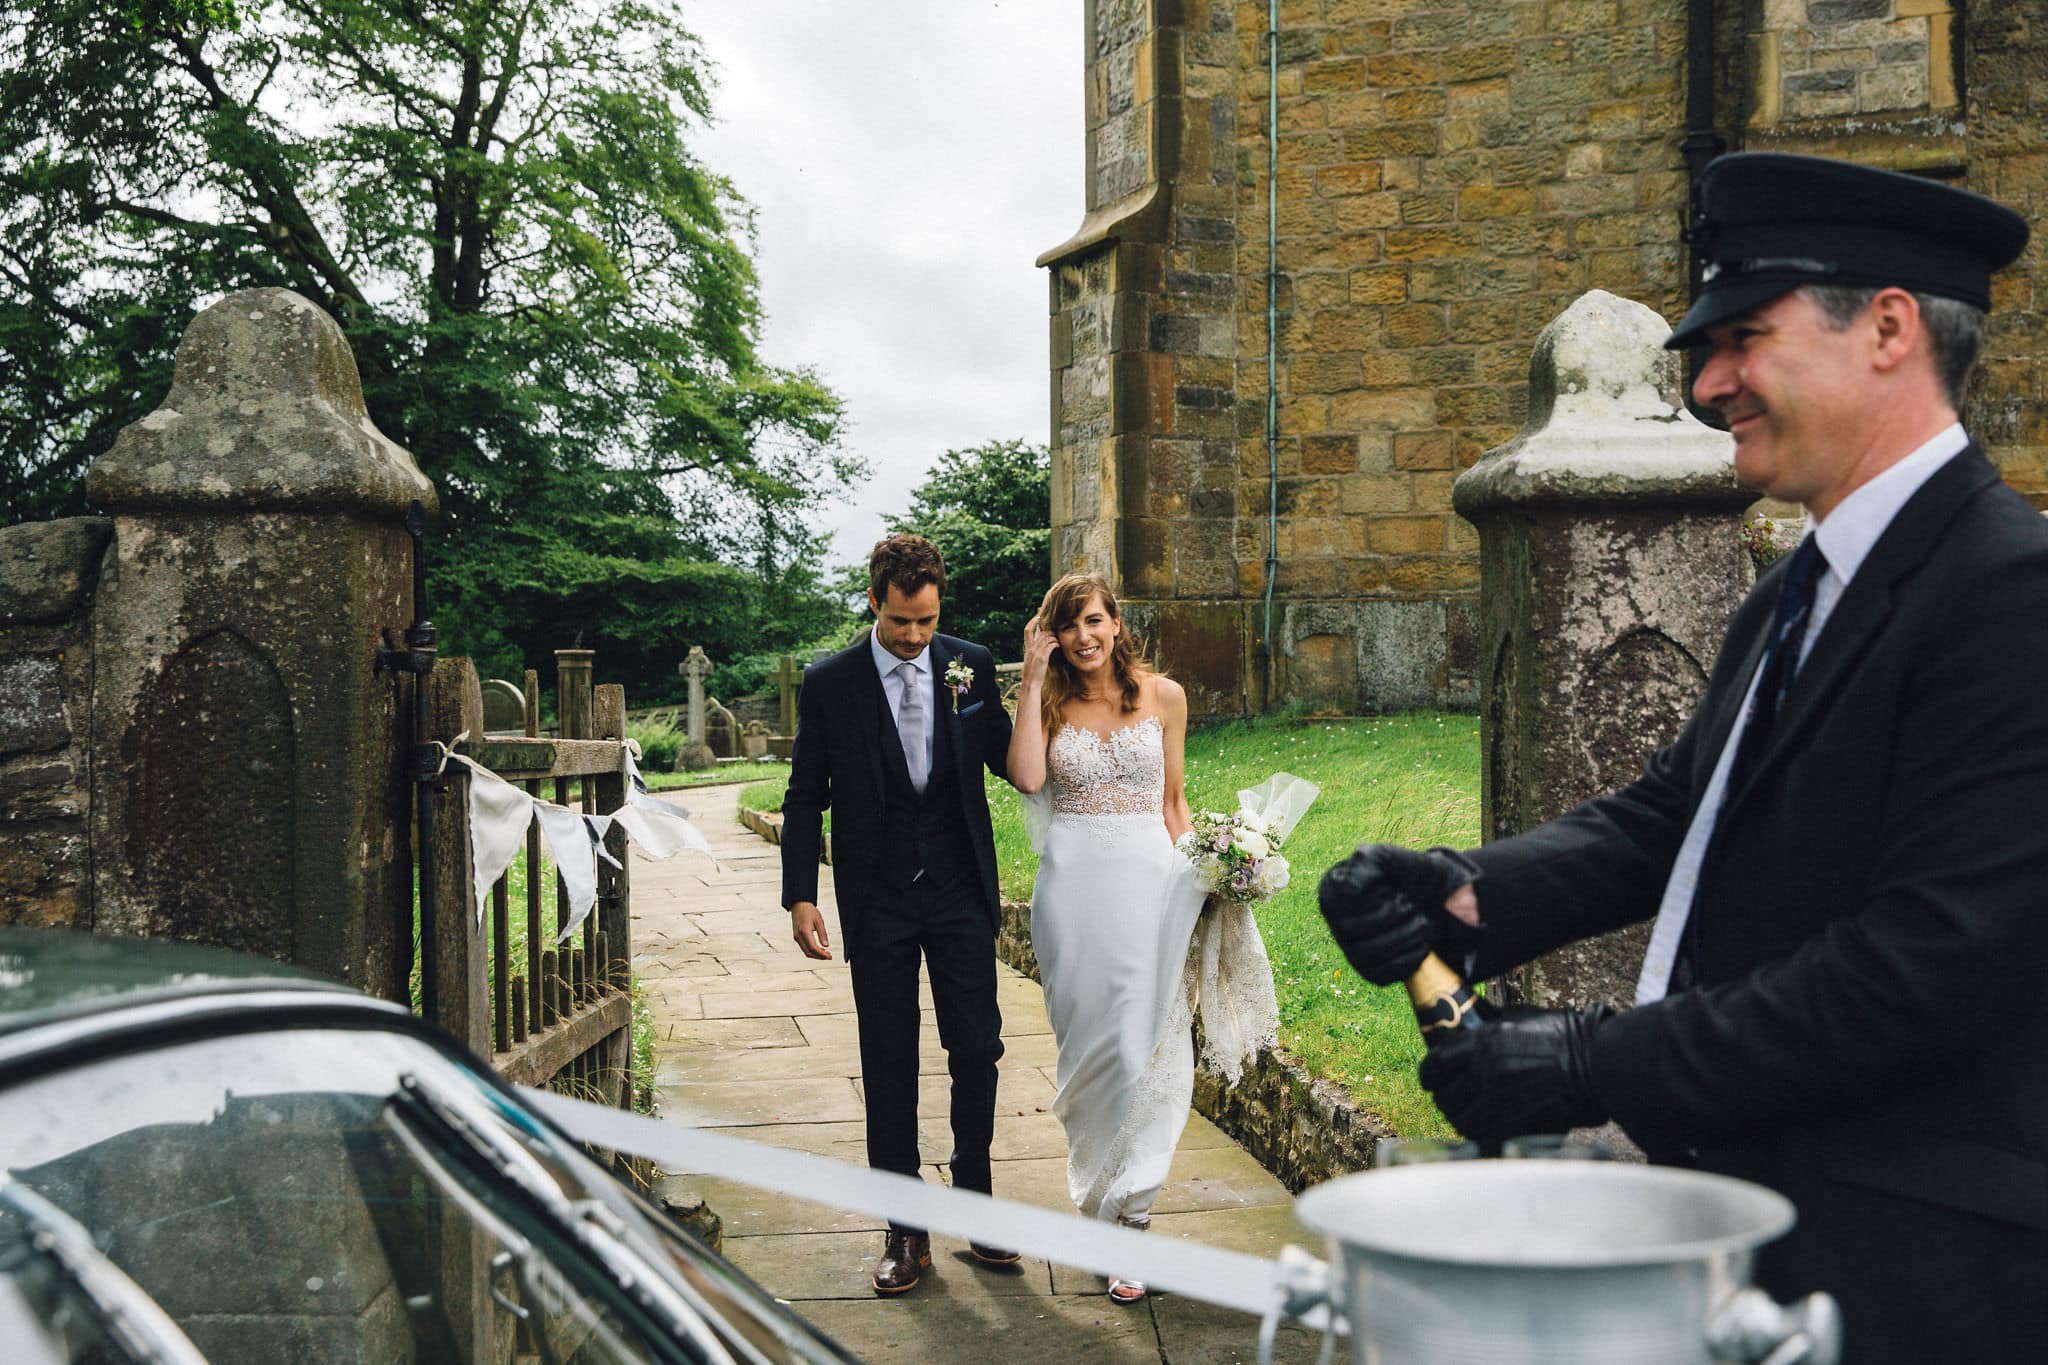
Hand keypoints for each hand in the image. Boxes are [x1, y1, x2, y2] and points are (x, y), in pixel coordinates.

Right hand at [790, 902, 831, 959]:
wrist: (798, 905)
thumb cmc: (808, 910)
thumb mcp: (819, 921)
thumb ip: (823, 934)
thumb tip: (826, 945)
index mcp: (804, 931)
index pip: (813, 948)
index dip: (821, 954)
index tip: (829, 956)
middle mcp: (798, 936)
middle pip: (808, 952)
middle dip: (819, 957)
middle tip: (829, 956)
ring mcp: (796, 937)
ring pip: (806, 951)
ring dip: (815, 955)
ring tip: (825, 954)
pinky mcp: (796, 937)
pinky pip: (804, 947)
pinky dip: (811, 951)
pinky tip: (819, 949)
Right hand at [1019, 618, 1058, 691]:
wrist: (1030, 684)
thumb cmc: (1032, 675)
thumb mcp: (1031, 661)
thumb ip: (1034, 653)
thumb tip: (1041, 648)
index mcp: (1027, 649)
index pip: (1027, 630)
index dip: (1032, 622)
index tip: (1038, 617)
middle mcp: (1031, 649)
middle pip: (1041, 633)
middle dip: (1050, 630)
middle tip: (1056, 632)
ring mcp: (1036, 653)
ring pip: (1047, 638)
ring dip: (1055, 637)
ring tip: (1058, 641)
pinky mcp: (1042, 658)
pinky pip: (1050, 645)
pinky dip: (1056, 644)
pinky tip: (1059, 646)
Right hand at [1317, 844, 1480, 984]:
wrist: (1438, 902)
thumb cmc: (1411, 875)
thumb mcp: (1395, 857)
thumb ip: (1372, 860)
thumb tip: (1350, 889)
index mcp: (1333, 889)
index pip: (1344, 897)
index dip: (1375, 894)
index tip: (1393, 888)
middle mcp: (1335, 921)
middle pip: (1349, 929)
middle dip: (1392, 916)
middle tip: (1411, 904)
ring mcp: (1350, 949)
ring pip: (1365, 954)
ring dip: (1403, 937)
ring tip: (1421, 922)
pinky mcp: (1369, 971)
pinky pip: (1381, 974)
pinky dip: (1408, 959)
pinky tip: (1422, 943)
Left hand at [1418, 1004, 1612, 1143]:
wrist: (1599, 1063)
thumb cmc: (1566, 1036)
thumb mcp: (1520, 1018)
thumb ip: (1490, 1029)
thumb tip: (1468, 1033)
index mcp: (1483, 1042)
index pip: (1436, 1063)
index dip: (1429, 1075)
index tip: (1431, 1080)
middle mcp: (1485, 1072)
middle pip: (1445, 1096)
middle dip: (1446, 1099)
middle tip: (1452, 1100)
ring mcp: (1500, 1102)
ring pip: (1462, 1121)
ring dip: (1462, 1120)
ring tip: (1470, 1117)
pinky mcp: (1516, 1126)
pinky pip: (1484, 1139)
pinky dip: (1482, 1138)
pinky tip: (1488, 1132)